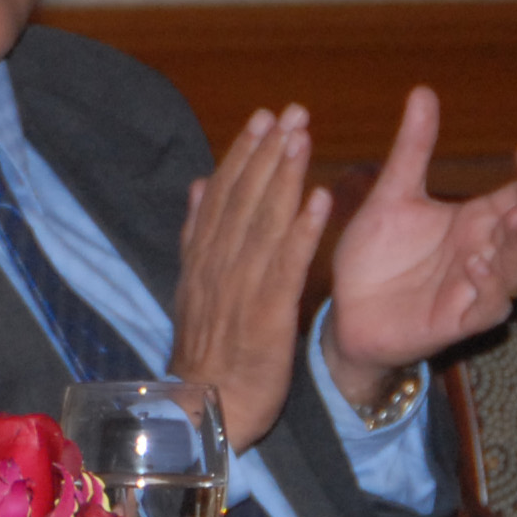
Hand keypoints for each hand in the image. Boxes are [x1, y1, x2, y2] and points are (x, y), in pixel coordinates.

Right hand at [170, 106, 329, 450]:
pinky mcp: (268, 311)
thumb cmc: (206, 348)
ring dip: (284, 177)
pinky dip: (304, 231)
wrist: (205, 403)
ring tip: (304, 138)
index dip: (243, 153)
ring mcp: (242, 286)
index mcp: (203, 255)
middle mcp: (219, 262)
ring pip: (265, 221)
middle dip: (268, 152)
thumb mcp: (193, 285)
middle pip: (245, 197)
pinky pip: (289, 265)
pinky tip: (322, 200)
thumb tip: (197, 184)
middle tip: (291, 112)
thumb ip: (197, 233)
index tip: (263, 118)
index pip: (223, 193)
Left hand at [320, 88, 516, 404]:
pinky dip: (488, 286)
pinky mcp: (459, 320)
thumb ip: (412, 150)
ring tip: (511, 218)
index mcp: (474, 222)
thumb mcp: (391, 195)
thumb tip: (424, 91)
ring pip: (516, 268)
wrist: (344, 311)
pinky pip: (489, 307)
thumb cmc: (375, 256)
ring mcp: (475, 288)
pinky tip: (475, 262)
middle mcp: (483, 253)